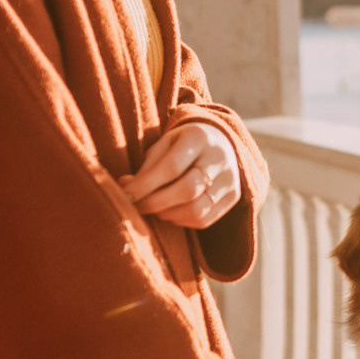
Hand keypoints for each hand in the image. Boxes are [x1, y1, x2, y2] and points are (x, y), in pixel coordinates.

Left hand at [119, 122, 241, 228]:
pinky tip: (170, 212)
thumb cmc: (181, 145)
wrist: (218, 143)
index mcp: (199, 137)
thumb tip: (125, 189)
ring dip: (168, 214)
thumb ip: (147, 166)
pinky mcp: (233, 197)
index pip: (171, 167)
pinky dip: (181, 221)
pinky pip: (204, 219)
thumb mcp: (164, 145)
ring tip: (153, 208)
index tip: (126, 194)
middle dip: (155, 203)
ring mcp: (230, 179)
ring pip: (197, 209)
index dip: (145, 185)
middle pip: (187, 190)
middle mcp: (220, 158)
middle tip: (136, 207)